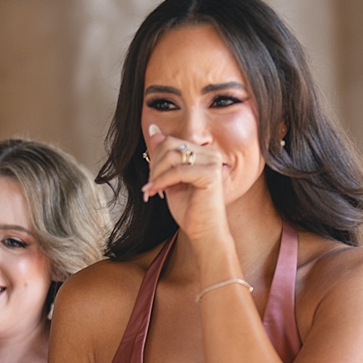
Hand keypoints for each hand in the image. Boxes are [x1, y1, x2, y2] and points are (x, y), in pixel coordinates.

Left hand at [140, 123, 227, 240]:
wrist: (203, 232)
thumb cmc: (189, 210)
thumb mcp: (169, 179)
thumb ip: (163, 156)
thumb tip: (153, 130)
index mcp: (203, 153)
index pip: (170, 142)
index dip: (155, 159)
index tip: (151, 180)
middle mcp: (210, 154)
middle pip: (169, 145)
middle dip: (154, 165)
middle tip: (150, 185)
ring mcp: (212, 162)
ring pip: (171, 156)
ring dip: (156, 175)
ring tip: (153, 190)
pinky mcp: (211, 174)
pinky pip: (177, 171)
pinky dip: (162, 182)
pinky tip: (156, 192)